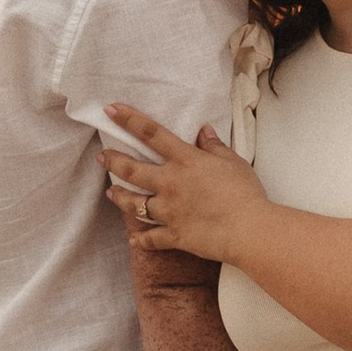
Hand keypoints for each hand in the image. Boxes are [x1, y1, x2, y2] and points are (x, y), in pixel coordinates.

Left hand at [102, 109, 270, 265]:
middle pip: (131, 170)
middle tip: (103, 157)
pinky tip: (134, 240)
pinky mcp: (174, 235)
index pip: (151, 133)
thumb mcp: (233, 162)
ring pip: (134, 204)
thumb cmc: (245, 193)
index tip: (111, 110)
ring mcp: (169, 211)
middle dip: (113, 161)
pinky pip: (151, 238)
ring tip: (111, 193)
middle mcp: (170, 184)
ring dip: (120, 198)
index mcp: (185, 161)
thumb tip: (204, 131)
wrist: (248, 230)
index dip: (129, 119)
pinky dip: (141, 240)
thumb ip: (214, 146)